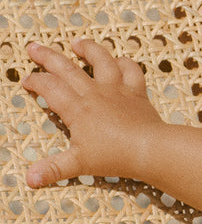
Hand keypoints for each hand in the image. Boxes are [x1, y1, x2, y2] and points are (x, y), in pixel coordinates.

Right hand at [22, 39, 162, 187]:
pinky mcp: (136, 92)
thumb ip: (54, 169)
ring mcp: (117, 90)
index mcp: (77, 109)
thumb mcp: (79, 164)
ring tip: (78, 44)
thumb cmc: (116, 157)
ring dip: (88, 49)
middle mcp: (95, 93)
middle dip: (47, 57)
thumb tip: (30, 180)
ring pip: (101, 60)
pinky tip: (118, 61)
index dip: (35, 82)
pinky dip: (125, 63)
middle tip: (34, 48)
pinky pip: (131, 70)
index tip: (27, 82)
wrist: (151, 150)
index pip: (49, 88)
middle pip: (66, 67)